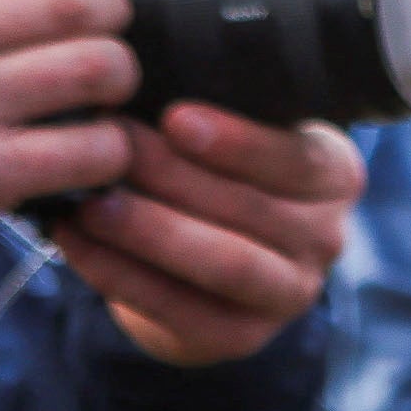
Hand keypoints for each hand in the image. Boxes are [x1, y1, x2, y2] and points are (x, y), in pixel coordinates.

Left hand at [49, 103, 361, 366]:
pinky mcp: (242, 336)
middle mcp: (326, 237)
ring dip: (147, 230)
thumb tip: (136, 75)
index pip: (295, 159)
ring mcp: (290, 292)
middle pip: (249, 208)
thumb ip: (210, 114)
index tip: (175, 116)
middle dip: (169, 177)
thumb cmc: (214, 176)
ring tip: (88, 200)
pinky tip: (76, 241)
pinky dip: (120, 273)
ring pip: (221, 261)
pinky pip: (178, 306)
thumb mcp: (234, 139)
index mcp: (334, 175)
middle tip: (106, 144)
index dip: (237, 142)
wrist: (207, 265)